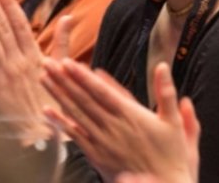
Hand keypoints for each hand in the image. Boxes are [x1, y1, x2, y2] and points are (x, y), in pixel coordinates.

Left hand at [0, 0, 72, 142]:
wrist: (42, 137)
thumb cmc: (53, 104)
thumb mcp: (61, 71)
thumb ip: (62, 43)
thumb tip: (68, 17)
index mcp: (35, 57)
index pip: (19, 22)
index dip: (9, 2)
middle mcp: (19, 63)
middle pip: (3, 27)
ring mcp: (4, 75)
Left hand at [42, 60, 199, 182]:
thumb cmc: (171, 155)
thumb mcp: (174, 122)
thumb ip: (167, 93)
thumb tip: (163, 66)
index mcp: (130, 115)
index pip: (101, 92)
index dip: (83, 77)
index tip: (68, 62)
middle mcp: (113, 127)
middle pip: (83, 100)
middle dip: (64, 80)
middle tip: (47, 63)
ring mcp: (102, 142)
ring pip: (76, 115)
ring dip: (59, 96)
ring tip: (44, 79)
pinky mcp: (97, 156)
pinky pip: (75, 137)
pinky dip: (60, 123)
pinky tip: (47, 112)